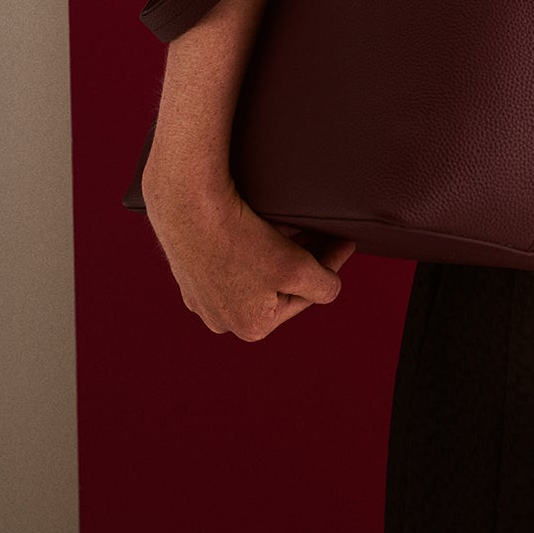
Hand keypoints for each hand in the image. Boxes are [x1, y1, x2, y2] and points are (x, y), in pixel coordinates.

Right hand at [142, 164, 356, 341]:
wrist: (186, 206)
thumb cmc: (241, 240)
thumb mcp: (296, 268)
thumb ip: (323, 286)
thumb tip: (330, 289)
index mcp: (252, 327)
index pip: (305, 295)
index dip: (329, 265)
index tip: (347, 242)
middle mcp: (223, 321)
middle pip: (278, 287)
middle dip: (302, 259)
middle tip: (324, 230)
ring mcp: (202, 299)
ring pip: (254, 274)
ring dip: (276, 253)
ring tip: (295, 225)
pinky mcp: (189, 274)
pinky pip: (229, 263)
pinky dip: (247, 247)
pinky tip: (259, 225)